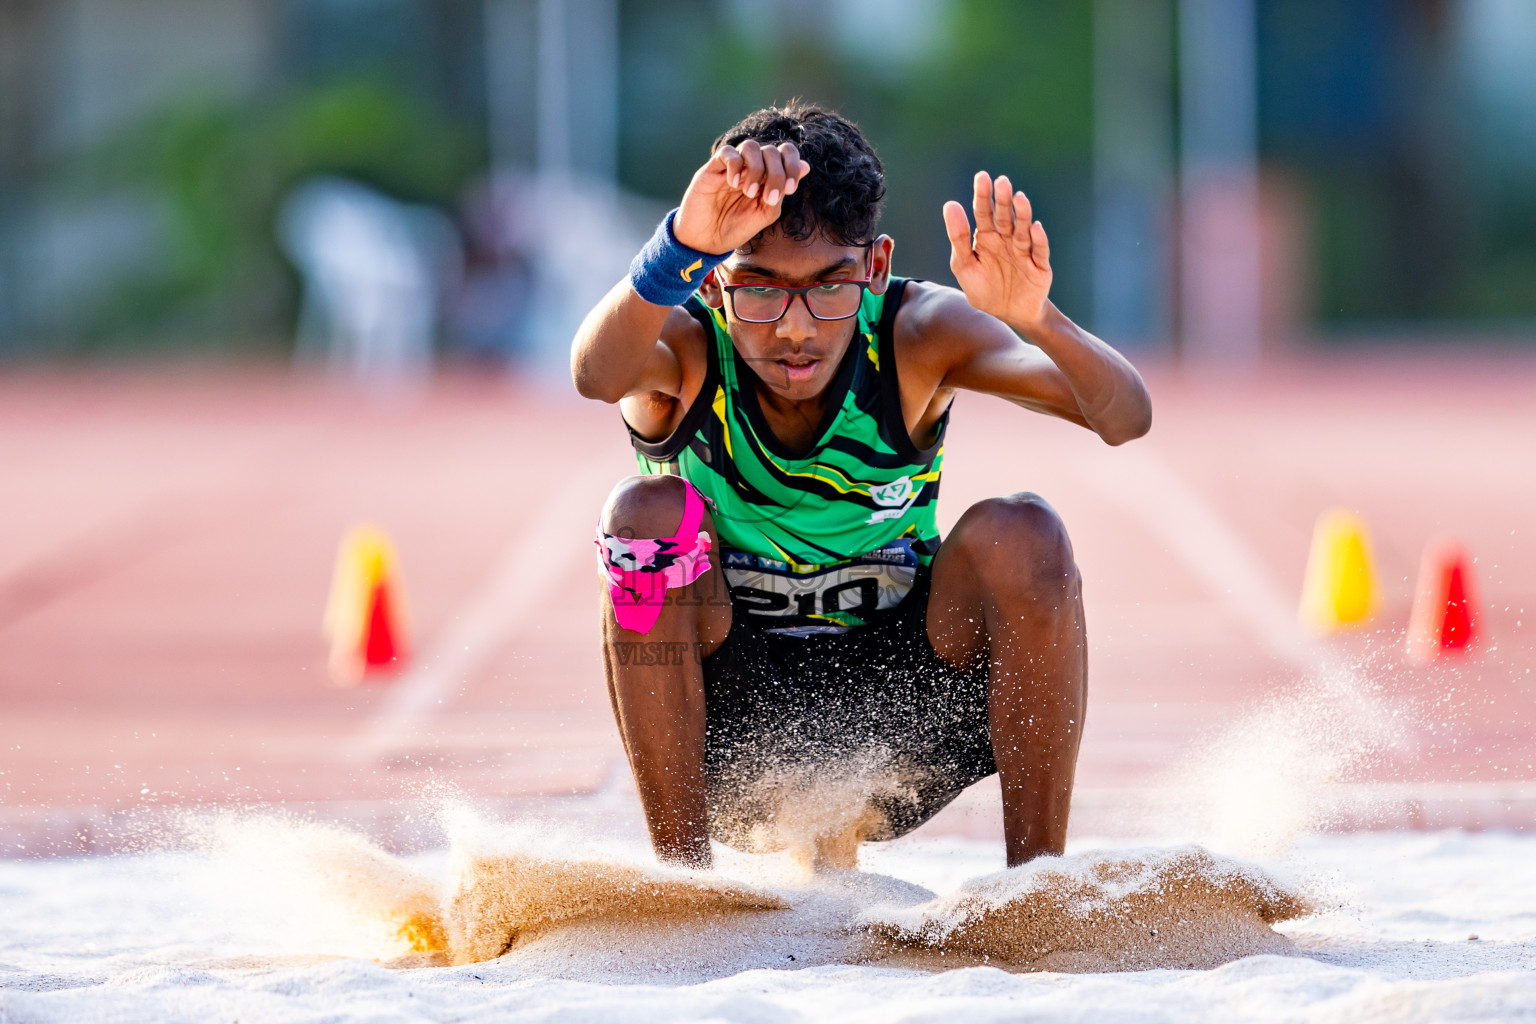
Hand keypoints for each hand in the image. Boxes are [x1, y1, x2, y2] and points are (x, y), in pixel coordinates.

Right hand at [673, 140, 811, 254]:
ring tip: (748, 192)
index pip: (786, 154)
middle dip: (776, 173)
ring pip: (751, 146)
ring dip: (756, 169)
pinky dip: (736, 165)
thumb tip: (806, 166)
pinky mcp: (713, 168)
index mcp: (768, 177)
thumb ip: (782, 191)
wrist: (707, 240)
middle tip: (767, 198)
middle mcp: (752, 167)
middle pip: (771, 150)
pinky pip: (728, 152)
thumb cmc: (736, 228)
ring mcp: (733, 166)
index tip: (790, 189)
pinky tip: (734, 183)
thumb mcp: (765, 213)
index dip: (793, 165)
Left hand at [943, 172, 1052, 330]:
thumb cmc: (984, 289)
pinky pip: (1039, 252)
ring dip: (1022, 214)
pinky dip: (1038, 240)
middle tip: (1002, 182)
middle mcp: (1007, 240)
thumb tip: (950, 204)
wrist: (1007, 315)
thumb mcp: (965, 265)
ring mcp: (1024, 251)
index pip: (983, 212)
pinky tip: (1035, 228)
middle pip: (1005, 217)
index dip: (983, 195)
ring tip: (1019, 198)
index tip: (982, 177)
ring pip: (1023, 229)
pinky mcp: (1039, 266)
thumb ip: (958, 237)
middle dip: (1003, 200)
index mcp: (987, 237)